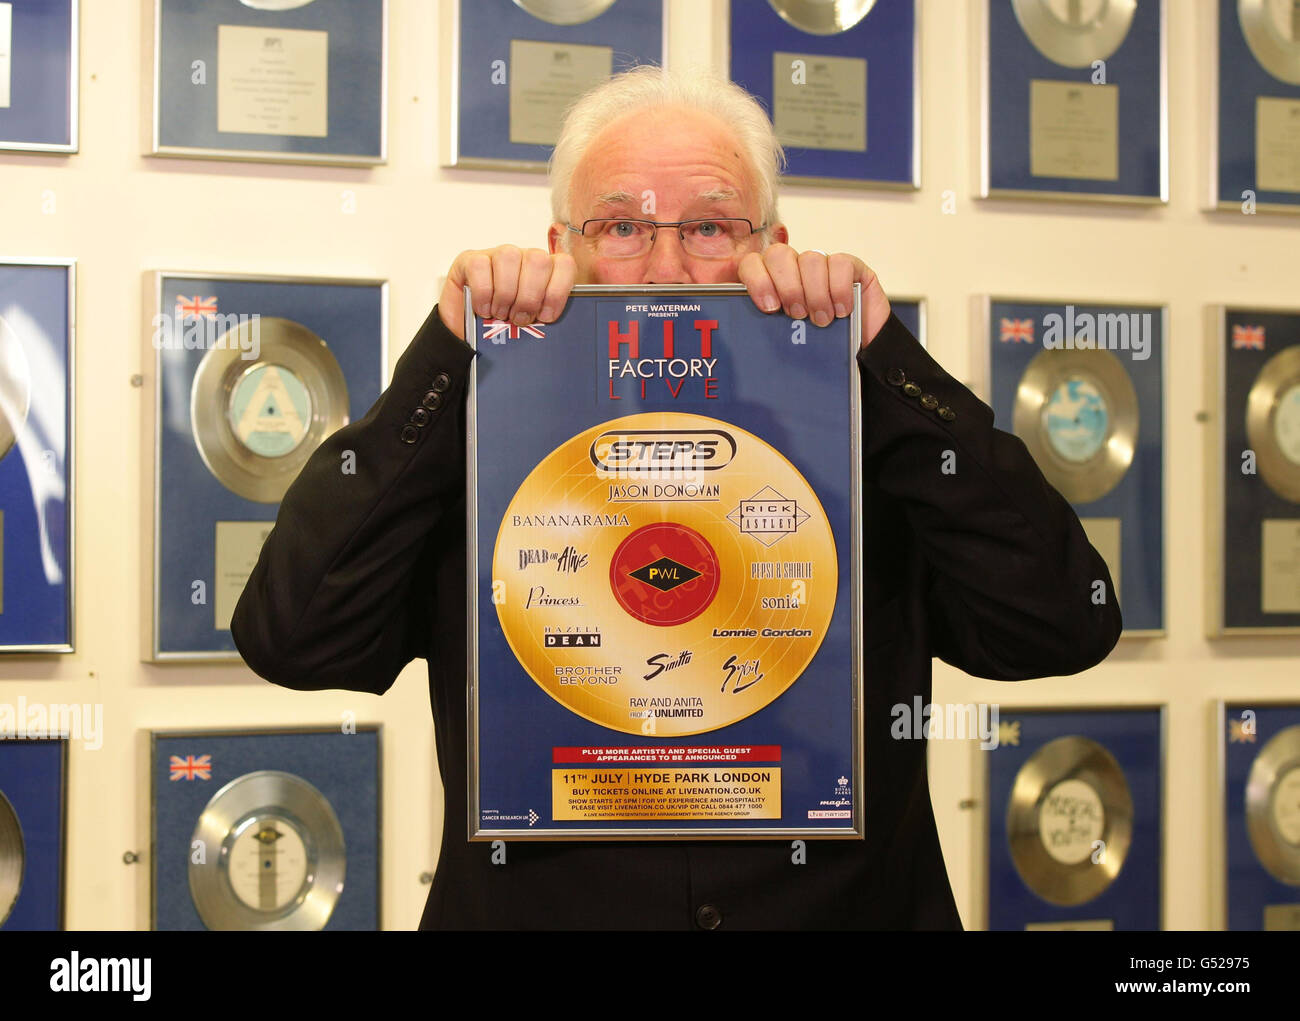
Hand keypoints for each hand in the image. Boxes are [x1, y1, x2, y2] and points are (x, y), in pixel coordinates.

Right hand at [437, 246, 576, 339]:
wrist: (468, 329)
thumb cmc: (502, 326)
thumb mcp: (529, 325)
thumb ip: (543, 319)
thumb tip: (552, 326)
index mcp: (545, 272)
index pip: (564, 265)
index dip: (557, 292)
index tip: (546, 317)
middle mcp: (524, 258)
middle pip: (538, 261)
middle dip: (530, 297)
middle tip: (519, 320)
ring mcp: (497, 255)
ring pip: (510, 257)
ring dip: (506, 293)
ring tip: (501, 315)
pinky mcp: (471, 259)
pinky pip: (480, 266)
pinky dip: (483, 293)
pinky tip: (484, 309)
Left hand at [737, 244, 891, 348]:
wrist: (861, 356)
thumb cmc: (819, 349)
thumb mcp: (786, 340)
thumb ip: (766, 328)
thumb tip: (742, 328)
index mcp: (772, 284)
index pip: (753, 263)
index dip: (757, 280)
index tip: (769, 307)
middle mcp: (795, 270)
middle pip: (779, 254)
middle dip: (787, 286)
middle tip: (797, 314)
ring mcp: (822, 266)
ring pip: (810, 259)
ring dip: (815, 293)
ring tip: (822, 320)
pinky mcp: (850, 267)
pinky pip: (840, 263)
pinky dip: (839, 289)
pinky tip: (842, 310)